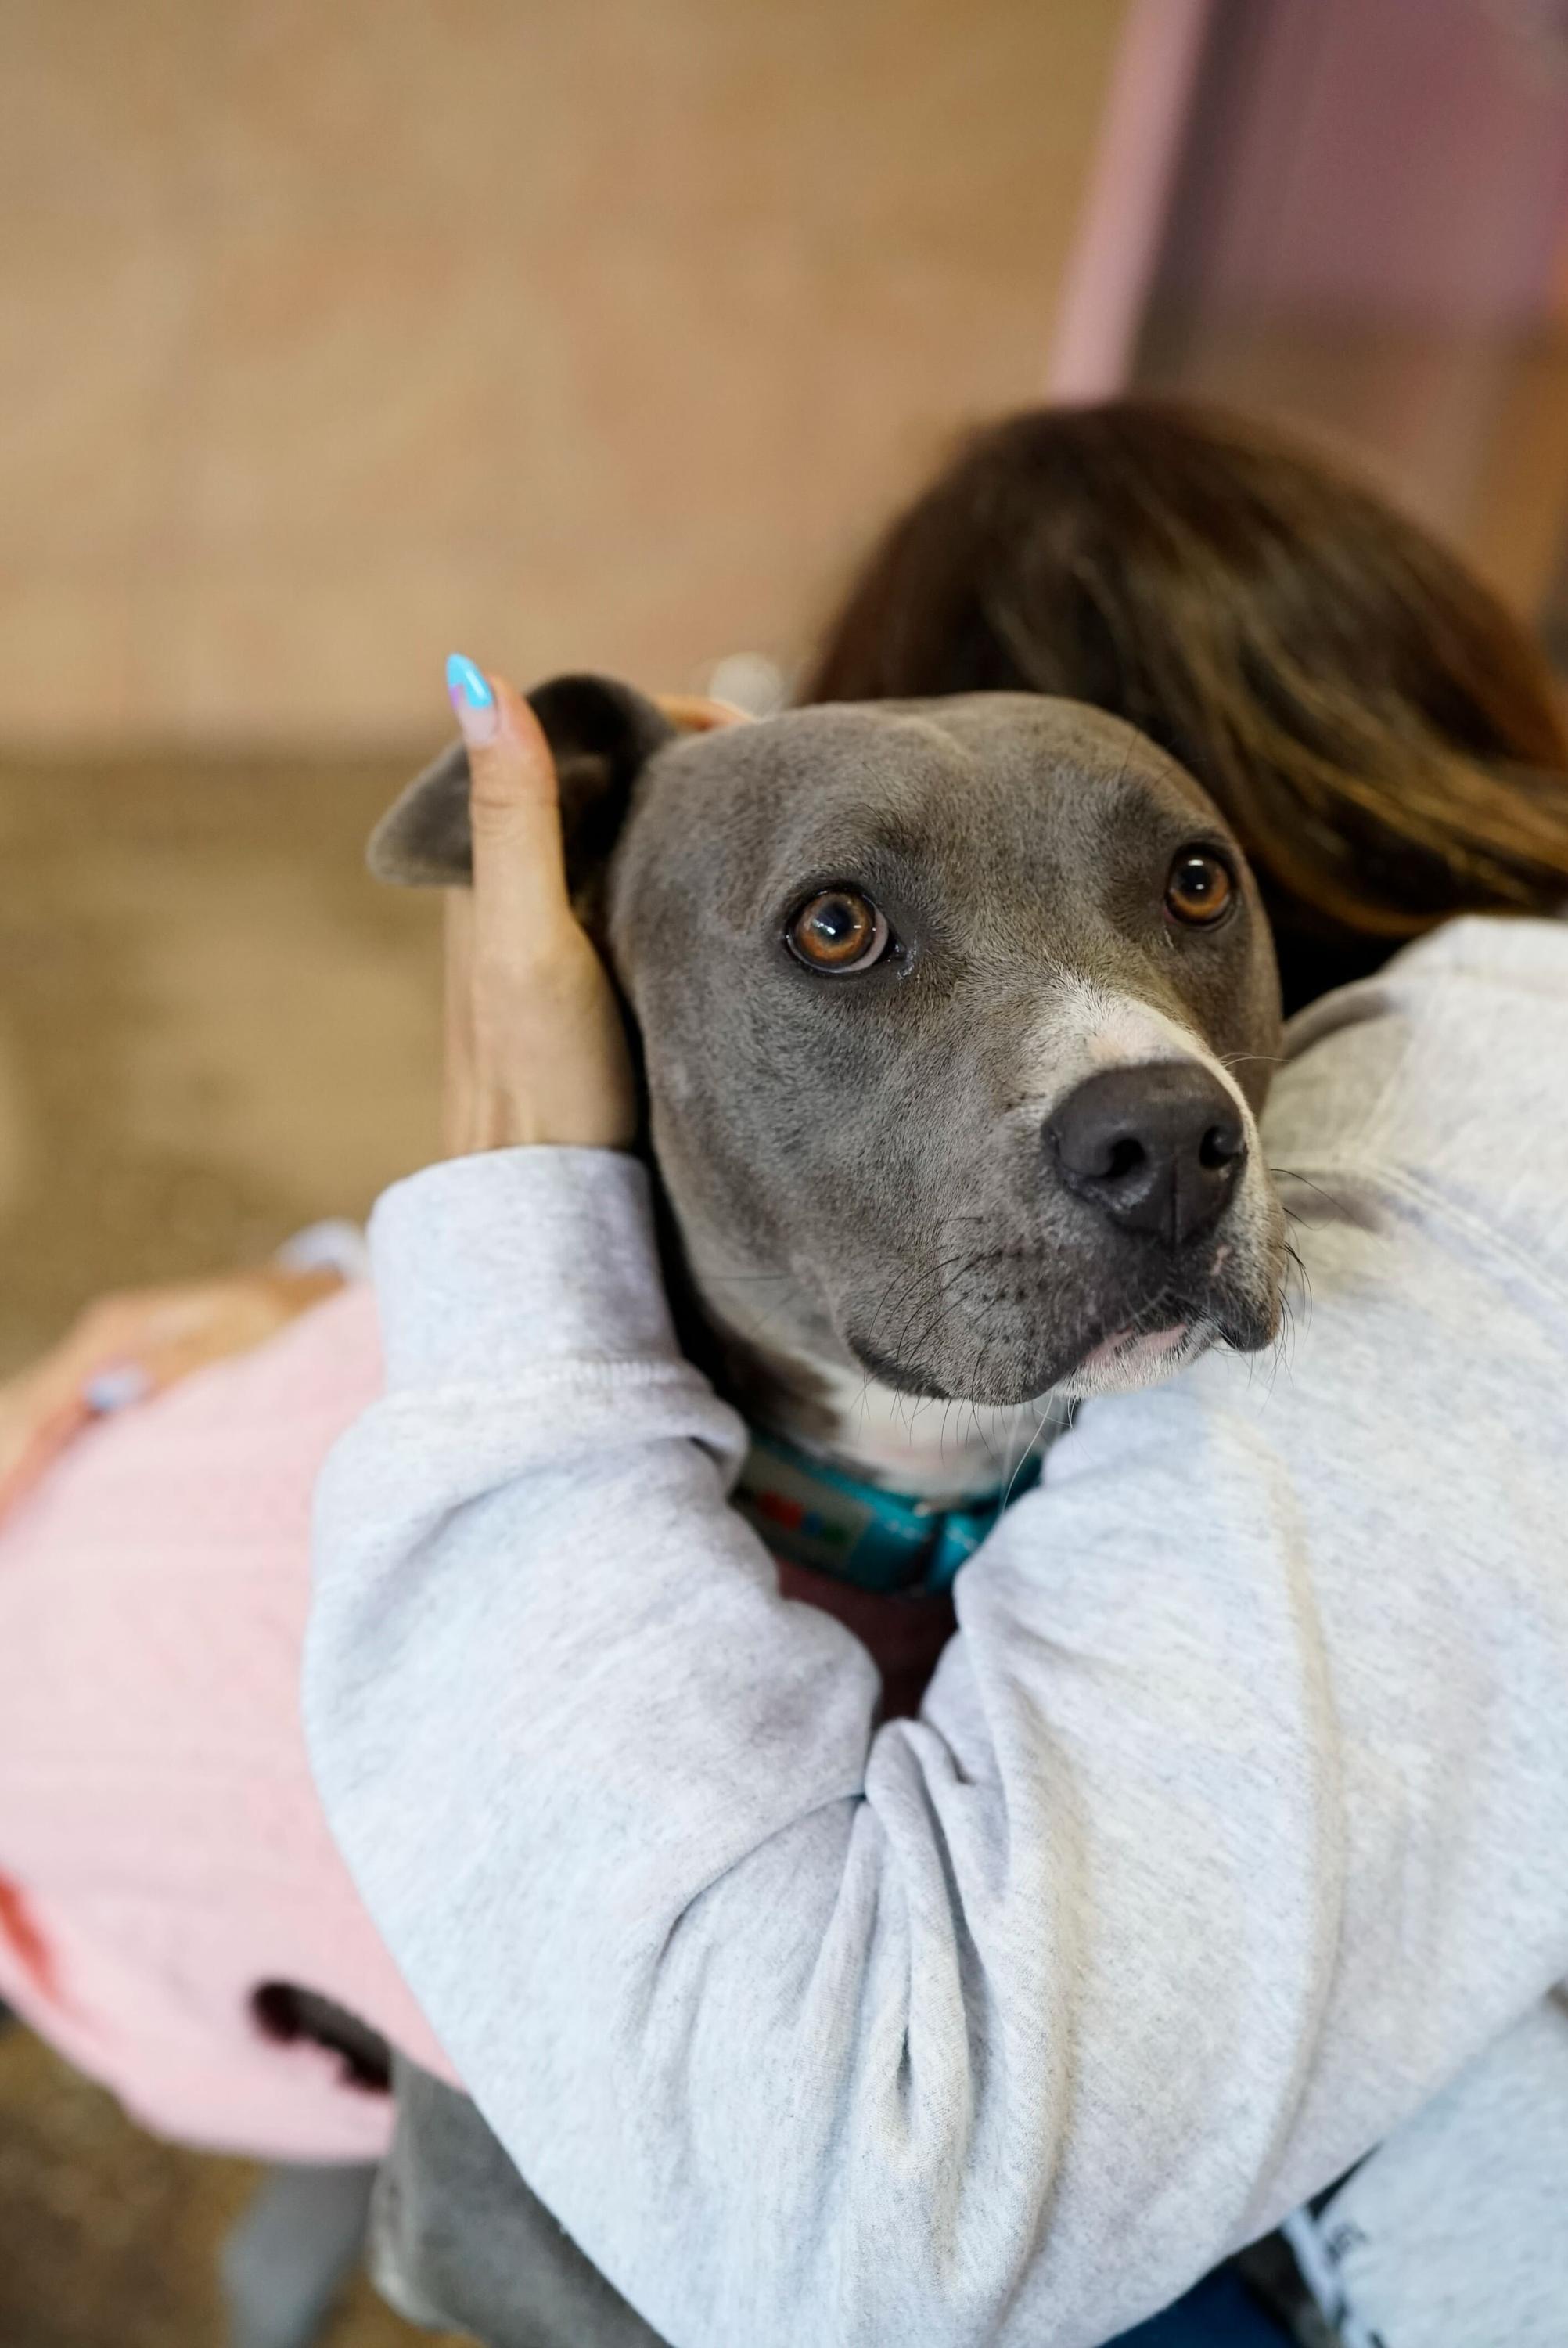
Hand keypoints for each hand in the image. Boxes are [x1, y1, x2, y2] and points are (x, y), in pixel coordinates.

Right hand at [0, 1265, 343, 1519]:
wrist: (308, 1300)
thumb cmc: (288, 1320)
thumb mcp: (247, 1334)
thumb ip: (181, 1362)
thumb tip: (105, 1391)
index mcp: (120, 1330)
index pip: (41, 1403)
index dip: (11, 1459)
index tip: (1, 1510)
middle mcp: (100, 1342)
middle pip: (22, 1409)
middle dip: (4, 1466)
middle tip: (0, 1532)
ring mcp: (105, 1361)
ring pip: (33, 1414)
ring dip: (13, 1463)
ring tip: (7, 1527)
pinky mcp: (120, 1381)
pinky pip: (60, 1423)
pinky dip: (35, 1458)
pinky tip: (26, 1499)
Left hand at [440, 659, 737, 1156]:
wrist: (553, 1205)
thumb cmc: (541, 1082)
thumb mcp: (529, 943)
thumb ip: (514, 818)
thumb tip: (477, 679)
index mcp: (489, 865)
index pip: (578, 741)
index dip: (661, 720)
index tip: (742, 734)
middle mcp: (522, 889)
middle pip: (617, 783)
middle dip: (695, 763)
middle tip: (782, 775)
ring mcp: (566, 934)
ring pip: (641, 837)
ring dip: (703, 817)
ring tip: (778, 819)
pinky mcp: (605, 978)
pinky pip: (655, 891)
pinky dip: (702, 873)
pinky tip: (749, 891)